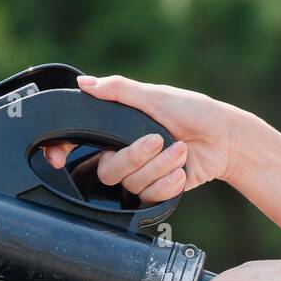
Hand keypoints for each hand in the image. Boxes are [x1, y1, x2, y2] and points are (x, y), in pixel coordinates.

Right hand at [42, 75, 245, 203]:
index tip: (57, 159)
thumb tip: (84, 83)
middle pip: (108, 169)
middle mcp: (125, 153)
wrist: (224, 140)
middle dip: (137, 156)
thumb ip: (119, 90)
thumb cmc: (193, 112)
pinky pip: (149, 196)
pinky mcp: (157, 192)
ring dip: (160, 166)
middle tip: (160, 140)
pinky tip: (182, 171)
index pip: (78, 142)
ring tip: (181, 151)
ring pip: (131, 183)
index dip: (61, 151)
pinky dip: (168, 183)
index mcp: (117, 129)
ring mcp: (140, 174)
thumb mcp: (155, 96)